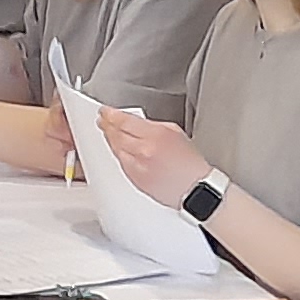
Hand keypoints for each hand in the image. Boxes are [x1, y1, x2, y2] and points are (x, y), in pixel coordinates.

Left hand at [98, 111, 212, 207]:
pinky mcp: (135, 180)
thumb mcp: (175, 132)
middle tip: (103, 120)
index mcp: (154, 136)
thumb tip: (136, 122)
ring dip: (110, 139)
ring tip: (108, 132)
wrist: (195, 188)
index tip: (105, 111)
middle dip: (107, 125)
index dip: (111, 115)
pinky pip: (121, 163)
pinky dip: (118, 154)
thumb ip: (153, 125)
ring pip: (116, 149)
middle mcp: (143, 151)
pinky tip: (118, 149)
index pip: (124, 122)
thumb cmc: (191, 163)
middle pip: (116, 134)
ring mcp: (137, 167)